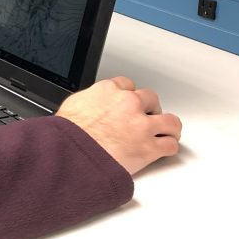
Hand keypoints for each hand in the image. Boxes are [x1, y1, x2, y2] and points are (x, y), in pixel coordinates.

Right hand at [55, 76, 181, 174]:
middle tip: (146, 118)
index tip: (129, 103)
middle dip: (149, 108)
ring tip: (166, 133)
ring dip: (168, 127)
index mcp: (108, 90)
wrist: (70, 153)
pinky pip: (170, 145)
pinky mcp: (149, 148)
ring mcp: (141, 125)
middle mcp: (128, 103)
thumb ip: (91, 100)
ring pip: (170, 121)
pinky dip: (169, 147)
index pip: (127, 84)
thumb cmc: (68, 134)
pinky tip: (164, 149)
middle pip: (151, 98)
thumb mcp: (74, 105)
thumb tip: (92, 105)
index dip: (129, 95)